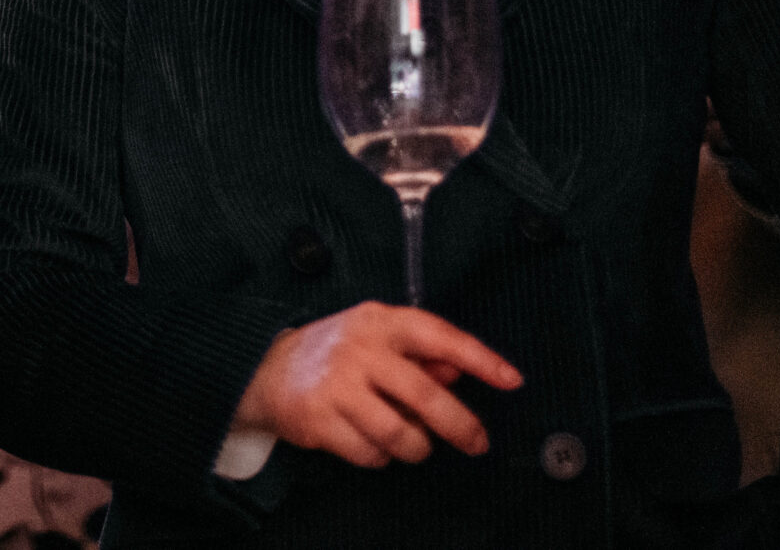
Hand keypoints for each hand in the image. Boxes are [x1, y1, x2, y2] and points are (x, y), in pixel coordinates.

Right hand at [231, 302, 520, 468]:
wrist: (267, 369)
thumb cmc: (338, 353)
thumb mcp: (379, 339)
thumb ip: (421, 356)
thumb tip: (457, 374)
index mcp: (380, 321)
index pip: (439, 336)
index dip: (480, 358)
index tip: (512, 379)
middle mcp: (359, 350)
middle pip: (424, 395)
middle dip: (460, 426)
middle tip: (477, 443)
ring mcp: (337, 385)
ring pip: (400, 434)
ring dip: (415, 447)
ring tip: (411, 441)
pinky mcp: (319, 420)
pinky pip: (371, 454)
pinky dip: (380, 457)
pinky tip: (372, 442)